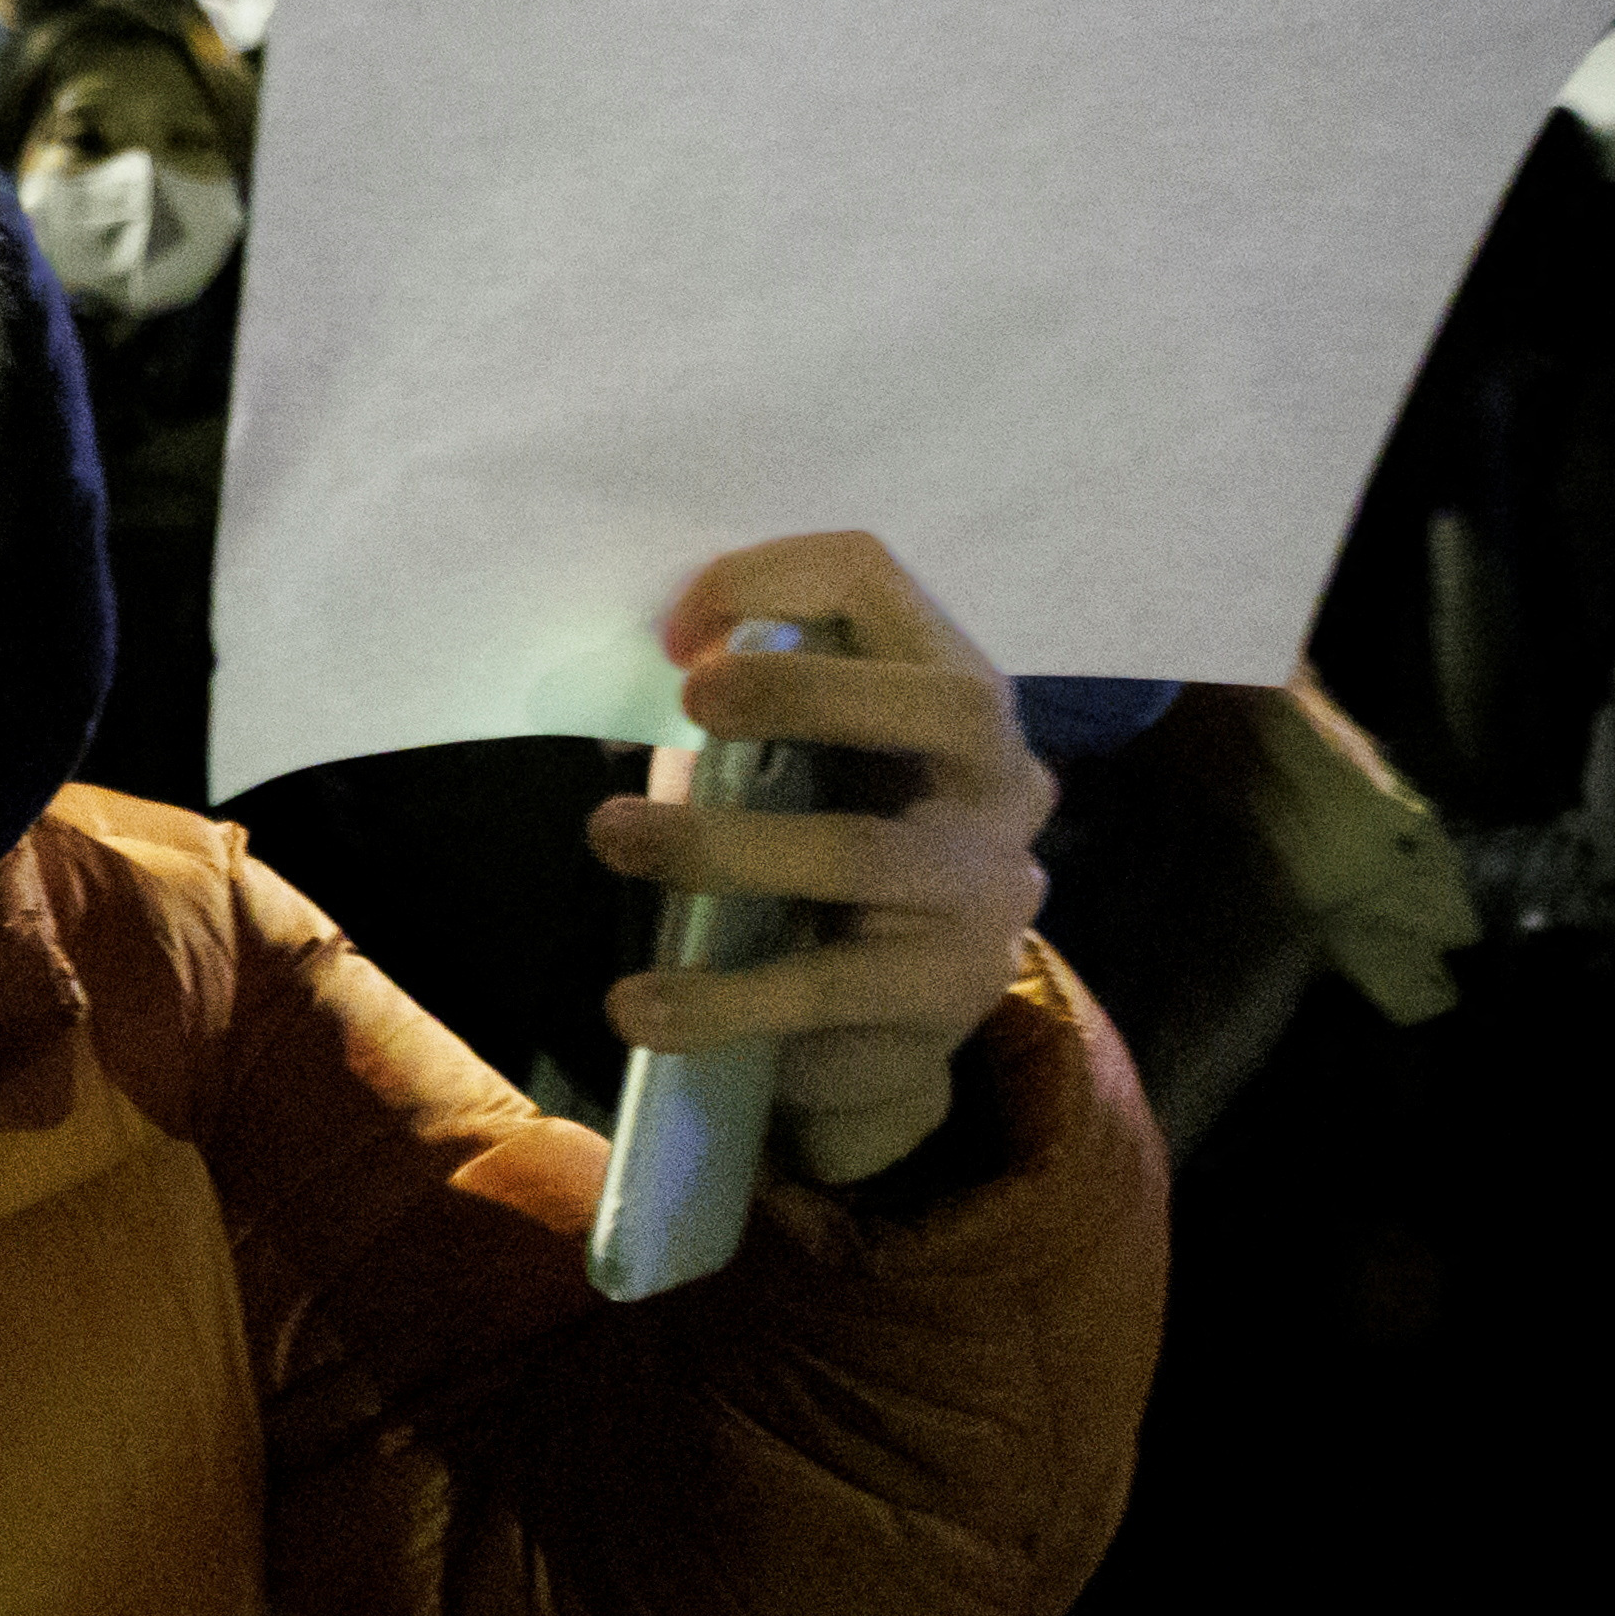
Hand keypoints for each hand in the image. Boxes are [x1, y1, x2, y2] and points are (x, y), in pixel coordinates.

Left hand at [581, 533, 1054, 1185]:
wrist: (868, 1034)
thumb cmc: (808, 859)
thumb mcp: (783, 765)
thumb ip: (744, 713)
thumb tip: (650, 665)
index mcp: (949, 691)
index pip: (878, 584)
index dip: (770, 581)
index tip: (674, 639)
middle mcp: (1001, 779)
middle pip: (944, 702)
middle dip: (803, 689)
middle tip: (689, 702)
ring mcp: (991, 889)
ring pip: (862, 853)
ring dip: (717, 843)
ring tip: (613, 836)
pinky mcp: (952, 991)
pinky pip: (826, 985)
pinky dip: (716, 996)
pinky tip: (637, 1006)